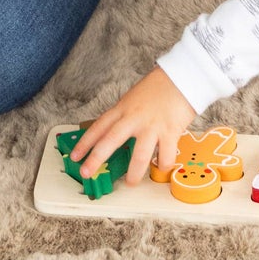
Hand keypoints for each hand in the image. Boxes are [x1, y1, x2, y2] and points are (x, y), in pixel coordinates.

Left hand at [69, 66, 196, 185]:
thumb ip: (125, 115)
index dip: (85, 142)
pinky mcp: (170, 131)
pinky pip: (164, 155)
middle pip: (111, 140)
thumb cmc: (159, 87)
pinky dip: (163, 164)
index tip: (75, 156)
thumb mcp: (134, 98)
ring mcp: (152, 125)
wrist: (183, 76)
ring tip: (130, 183)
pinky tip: (161, 166)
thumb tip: (114, 134)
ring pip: (139, 155)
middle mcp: (134, 117)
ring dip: (133, 173)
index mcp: (123, 108)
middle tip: (86, 173)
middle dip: (96, 158)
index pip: (100, 126)